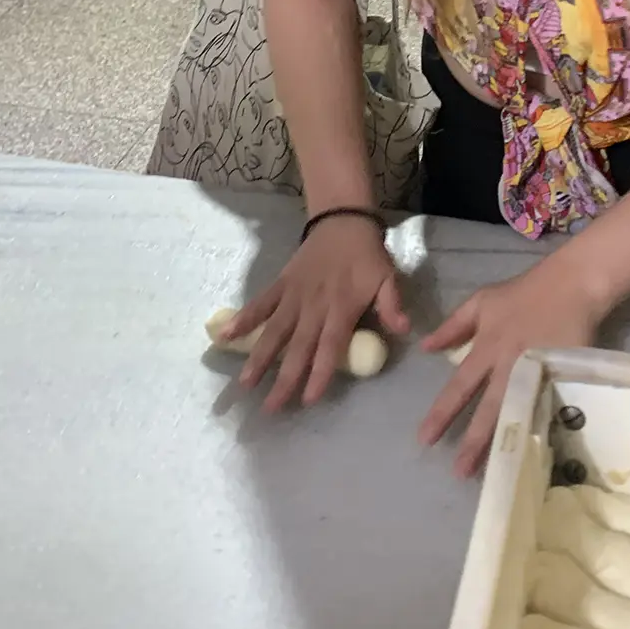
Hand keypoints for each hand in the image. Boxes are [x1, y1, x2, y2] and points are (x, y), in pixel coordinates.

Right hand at [223, 215, 408, 411]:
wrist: (344, 220)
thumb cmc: (367, 256)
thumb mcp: (387, 278)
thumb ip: (392, 305)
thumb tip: (405, 330)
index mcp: (342, 306)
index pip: (330, 345)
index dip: (320, 371)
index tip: (309, 398)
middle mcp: (314, 305)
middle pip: (298, 346)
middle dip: (284, 378)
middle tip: (270, 408)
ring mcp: (294, 294)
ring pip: (274, 329)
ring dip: (259, 356)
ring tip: (244, 383)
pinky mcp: (281, 283)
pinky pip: (260, 303)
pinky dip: (243, 318)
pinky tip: (225, 335)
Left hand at [419, 257, 605, 476]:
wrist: (572, 285)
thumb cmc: (523, 293)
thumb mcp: (482, 301)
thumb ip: (454, 326)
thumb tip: (426, 348)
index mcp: (488, 347)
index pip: (460, 386)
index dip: (442, 412)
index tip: (425, 438)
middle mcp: (508, 364)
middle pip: (488, 408)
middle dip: (473, 441)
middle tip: (459, 471)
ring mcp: (537, 372)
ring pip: (516, 412)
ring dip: (504, 441)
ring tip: (493, 470)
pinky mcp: (562, 376)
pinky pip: (547, 407)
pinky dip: (539, 427)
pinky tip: (534, 450)